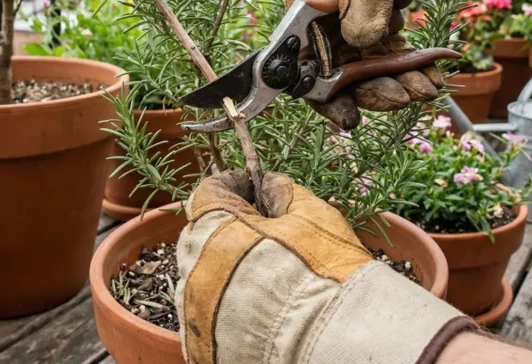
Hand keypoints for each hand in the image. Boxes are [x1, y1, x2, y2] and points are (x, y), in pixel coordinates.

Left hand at [175, 170, 473, 363]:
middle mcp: (191, 276)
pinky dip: (231, 307)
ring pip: (205, 279)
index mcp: (211, 234)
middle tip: (272, 236)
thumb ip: (281, 191)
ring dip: (230, 270)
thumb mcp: (312, 215)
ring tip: (272, 276)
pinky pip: (210, 317)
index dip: (237, 186)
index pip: (208, 193)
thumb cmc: (325, 273)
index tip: (259, 193)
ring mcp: (194, 318)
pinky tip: (265, 307)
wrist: (340, 343)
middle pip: (203, 237)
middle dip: (233, 229)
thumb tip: (269, 185)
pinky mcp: (204, 350)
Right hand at [284, 0, 477, 129]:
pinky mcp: (380, 21)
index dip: (322, 95)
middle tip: (406, 96)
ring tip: (429, 86)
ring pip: (369, 71)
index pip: (302, 61)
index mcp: (306, 1)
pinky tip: (435, 72)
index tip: (348, 117)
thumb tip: (364, 43)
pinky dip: (413, 68)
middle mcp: (324, 19)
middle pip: (339, 74)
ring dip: (398, 84)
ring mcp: (353, 23)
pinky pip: (392, 57)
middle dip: (373, 91)